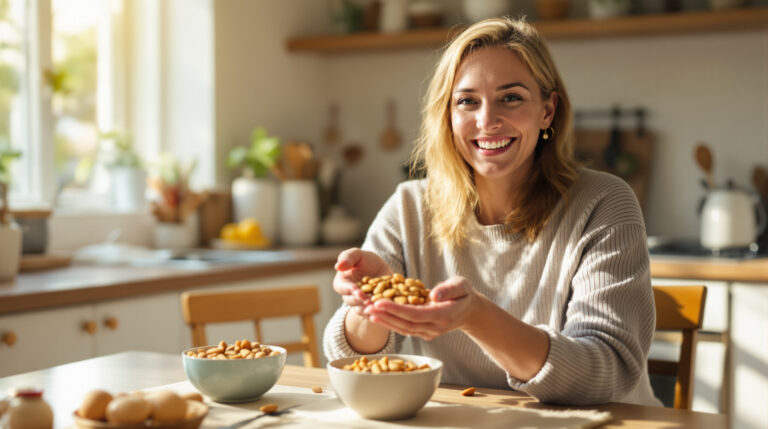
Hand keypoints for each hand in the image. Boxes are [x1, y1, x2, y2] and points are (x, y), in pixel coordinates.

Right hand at [333, 248, 392, 312]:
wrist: (382, 270)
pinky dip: (377, 315)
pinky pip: (372, 315)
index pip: (342, 288)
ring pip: (361, 310)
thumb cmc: (367, 260)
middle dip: (360, 301)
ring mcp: (360, 305)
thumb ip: (348, 257)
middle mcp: (349, 296)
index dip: (349, 290)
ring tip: (376, 308)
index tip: (357, 290)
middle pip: (351, 301)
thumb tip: (337, 266)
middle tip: (368, 301)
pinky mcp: (371, 310)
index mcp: (342, 283)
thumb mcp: (358, 254)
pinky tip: (384, 313)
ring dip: (368, 309)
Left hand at [363, 276, 478, 340]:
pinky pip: (404, 329)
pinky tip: (376, 316)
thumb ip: (449, 289)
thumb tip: (434, 294)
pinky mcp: (423, 332)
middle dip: (385, 316)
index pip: (416, 314)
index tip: (379, 302)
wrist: (468, 310)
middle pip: (406, 324)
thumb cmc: (464, 293)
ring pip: (403, 329)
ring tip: (368, 311)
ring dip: (385, 321)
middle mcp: (435, 328)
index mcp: (444, 316)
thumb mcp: (461, 285)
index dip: (396, 309)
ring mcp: (429, 333)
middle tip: (367, 306)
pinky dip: (390, 323)